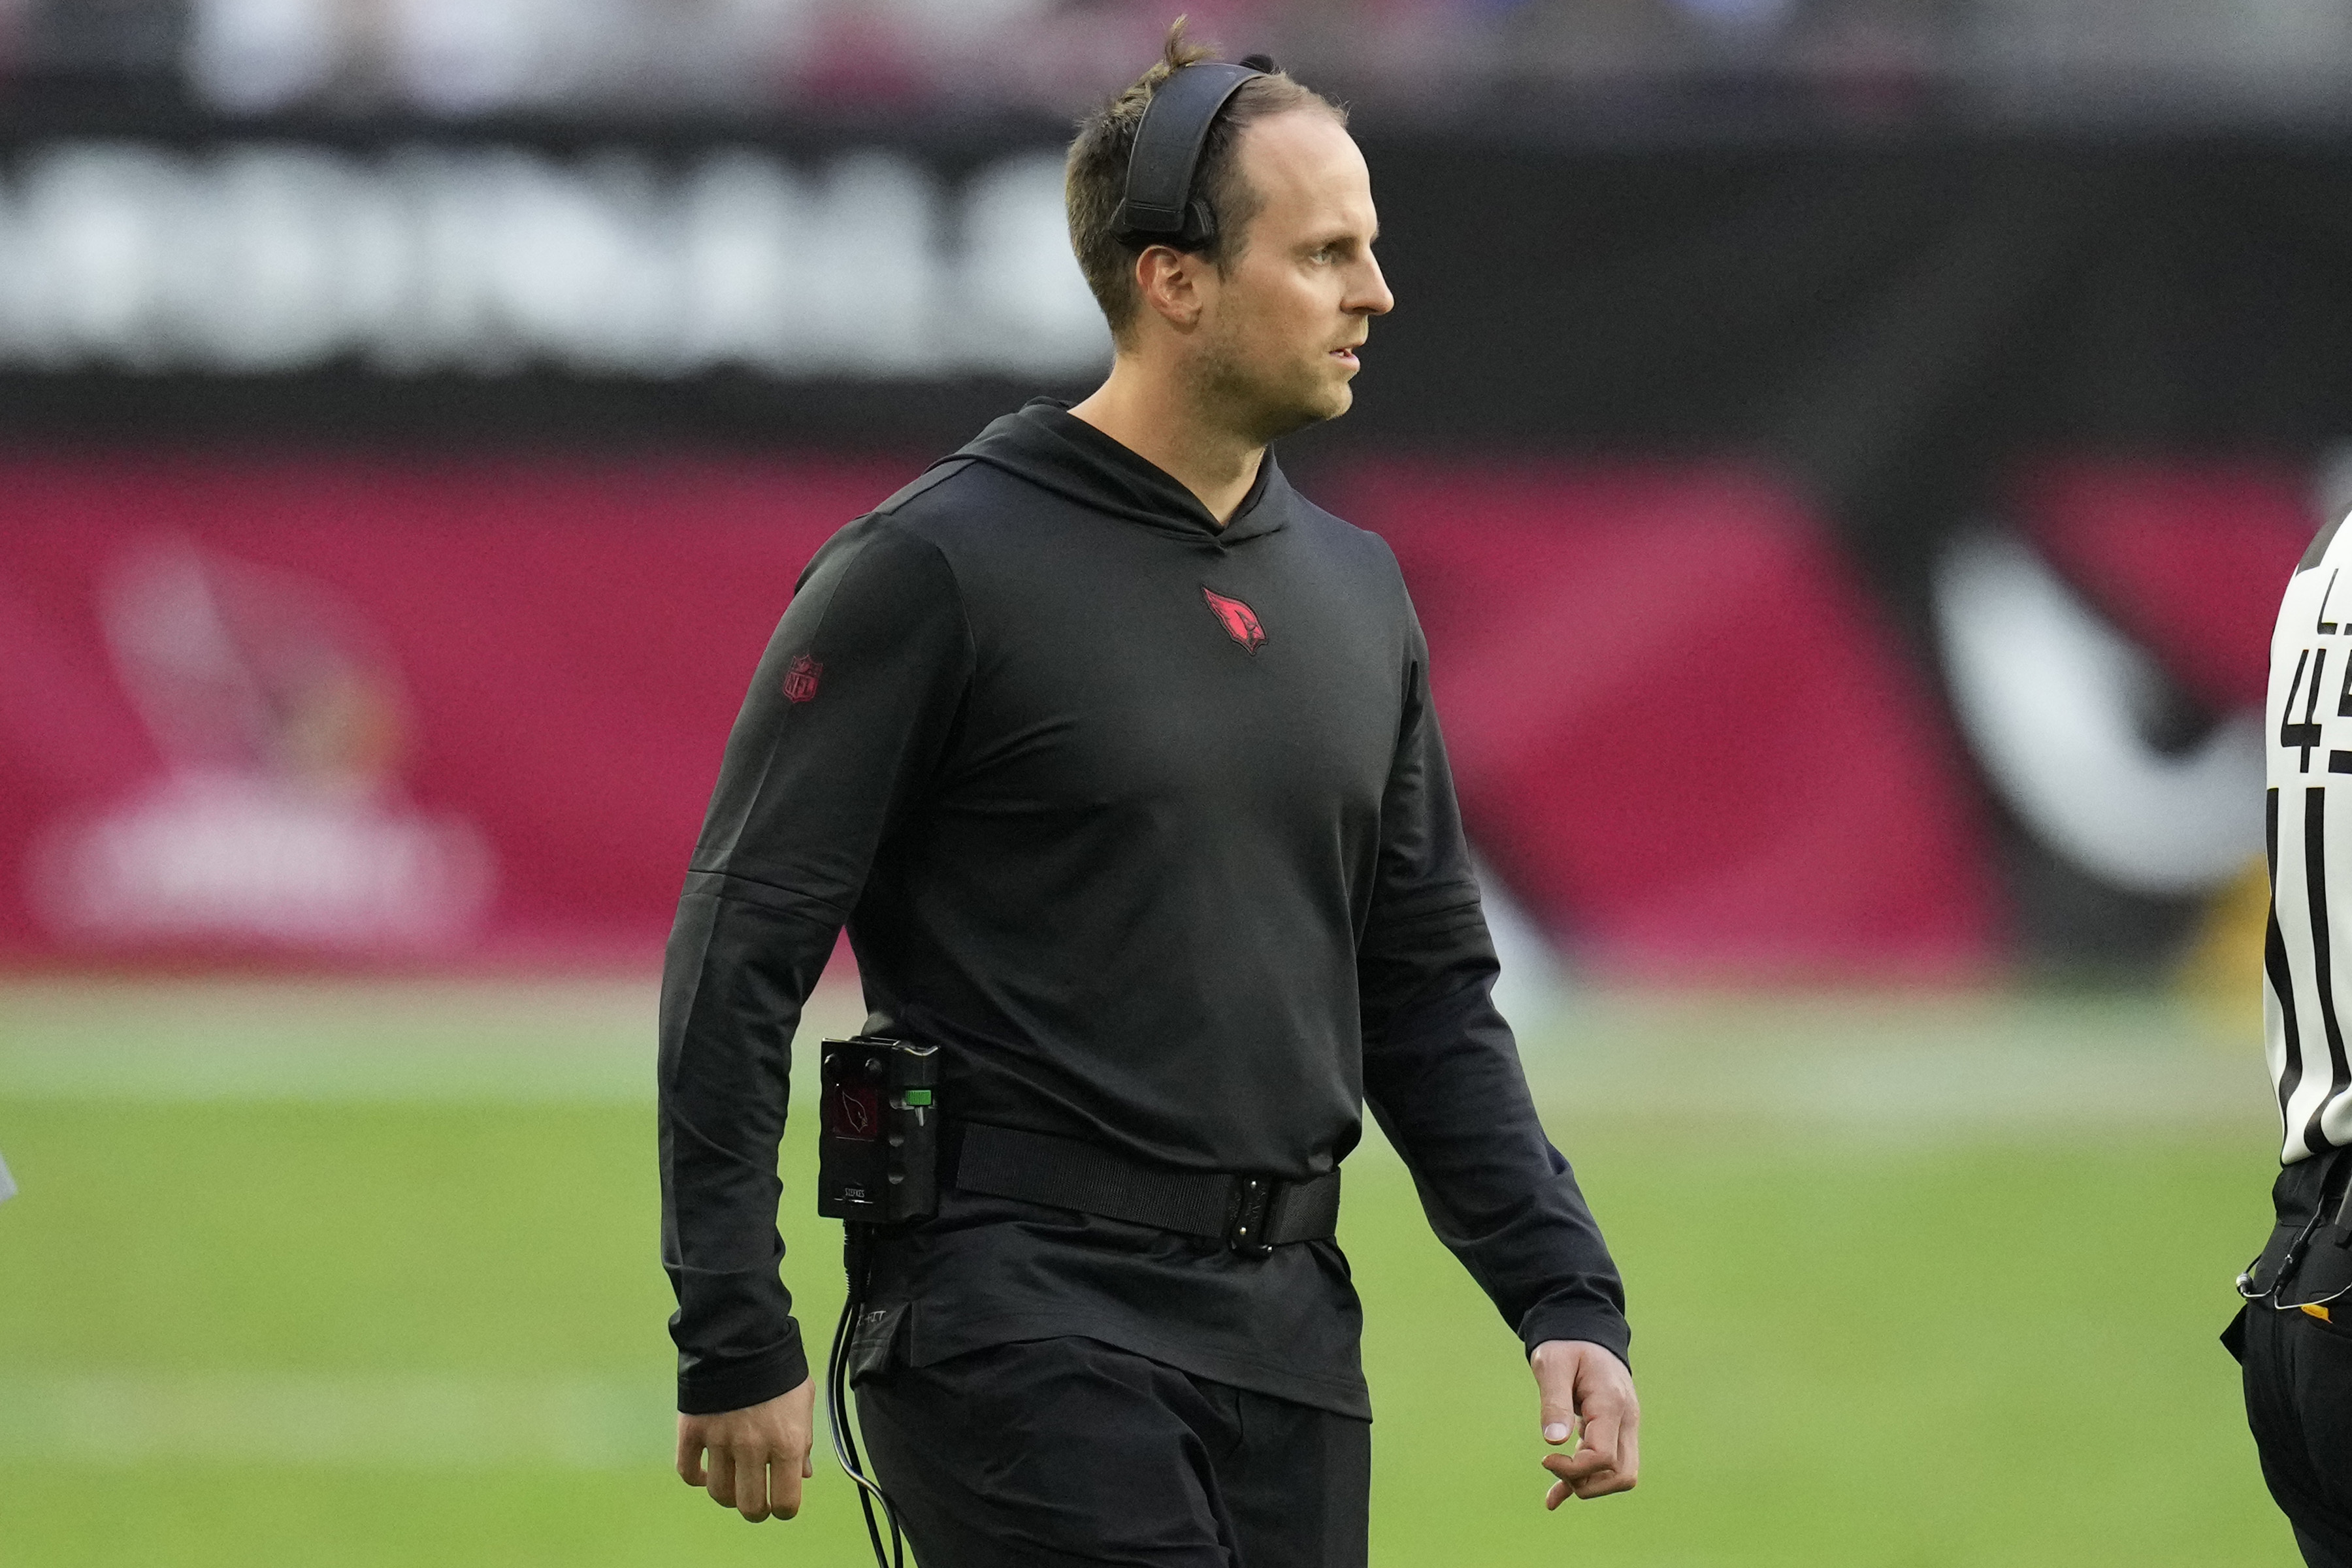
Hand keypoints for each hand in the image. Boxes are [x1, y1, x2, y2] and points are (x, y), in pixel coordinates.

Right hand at [676, 1378, 817, 1521]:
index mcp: (786, 1443)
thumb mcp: (803, 1403)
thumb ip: (803, 1442)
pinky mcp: (692, 1431)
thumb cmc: (779, 1371)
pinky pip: (688, 1472)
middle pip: (749, 1506)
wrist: (742, 1337)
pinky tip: (706, 1472)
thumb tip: (802, 1474)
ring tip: (734, 1482)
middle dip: (756, 1509)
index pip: (786, 1503)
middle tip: (757, 1500)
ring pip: (719, 1493)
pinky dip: (697, 1478)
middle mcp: (753, 1448)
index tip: (782, 1504)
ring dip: (728, 1494)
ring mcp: (719, 1440)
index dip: (785, 1509)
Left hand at [1531, 1339, 1638, 1507]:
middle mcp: (1626, 1419)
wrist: (1585, 1332)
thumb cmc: (1566, 1345)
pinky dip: (1585, 1482)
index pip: (1604, 1457)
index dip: (1574, 1469)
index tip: (1546, 1458)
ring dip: (1587, 1484)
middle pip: (1622, 1475)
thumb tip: (1553, 1441)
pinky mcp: (1615, 1431)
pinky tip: (1555, 1497)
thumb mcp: (1553, 1365)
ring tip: (1553, 1480)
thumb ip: (1553, 1401)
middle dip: (1586, 1483)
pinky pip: (1609, 1466)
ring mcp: (1625, 1426)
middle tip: (1554, 1466)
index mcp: (1611, 1403)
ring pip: (1621, 1475)